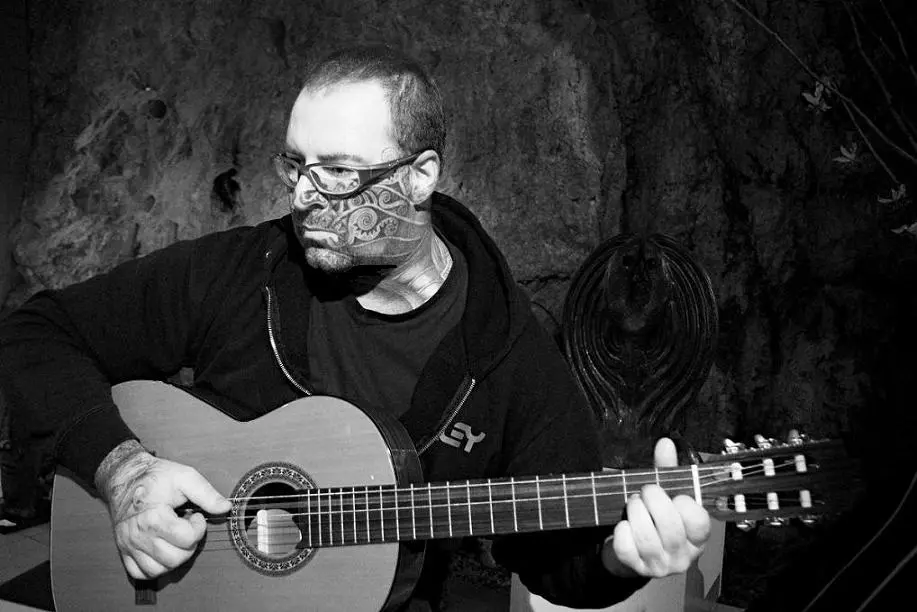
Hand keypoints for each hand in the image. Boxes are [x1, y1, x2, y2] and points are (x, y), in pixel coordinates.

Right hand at [95, 440, 231, 579]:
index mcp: (153, 517)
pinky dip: (154, 567)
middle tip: (187, 528)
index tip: (196, 516)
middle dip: (189, 545)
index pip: (187, 539)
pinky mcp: (123, 550)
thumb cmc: (156, 476)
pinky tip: (162, 550)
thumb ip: (207, 494)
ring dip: (174, 558)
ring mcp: (128, 545)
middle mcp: (138, 535)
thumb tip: (226, 508)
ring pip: (158, 570)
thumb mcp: (185, 477)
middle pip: (174, 558)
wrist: (125, 476)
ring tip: (175, 538)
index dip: (199, 528)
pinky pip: (140, 573)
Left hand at [601, 438, 710, 577]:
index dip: (683, 502)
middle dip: (651, 500)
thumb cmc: (654, 519)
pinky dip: (621, 531)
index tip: (674, 495)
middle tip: (644, 493)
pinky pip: (626, 546)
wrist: (633, 550)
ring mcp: (661, 565)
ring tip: (633, 504)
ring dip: (634, 512)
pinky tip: (624, 525)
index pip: (699, 520)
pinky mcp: (637, 569)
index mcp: (697, 536)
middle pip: (669, 525)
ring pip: (646, 536)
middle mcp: (683, 555)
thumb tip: (665, 443)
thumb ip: (667, 470)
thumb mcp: (665, 494)